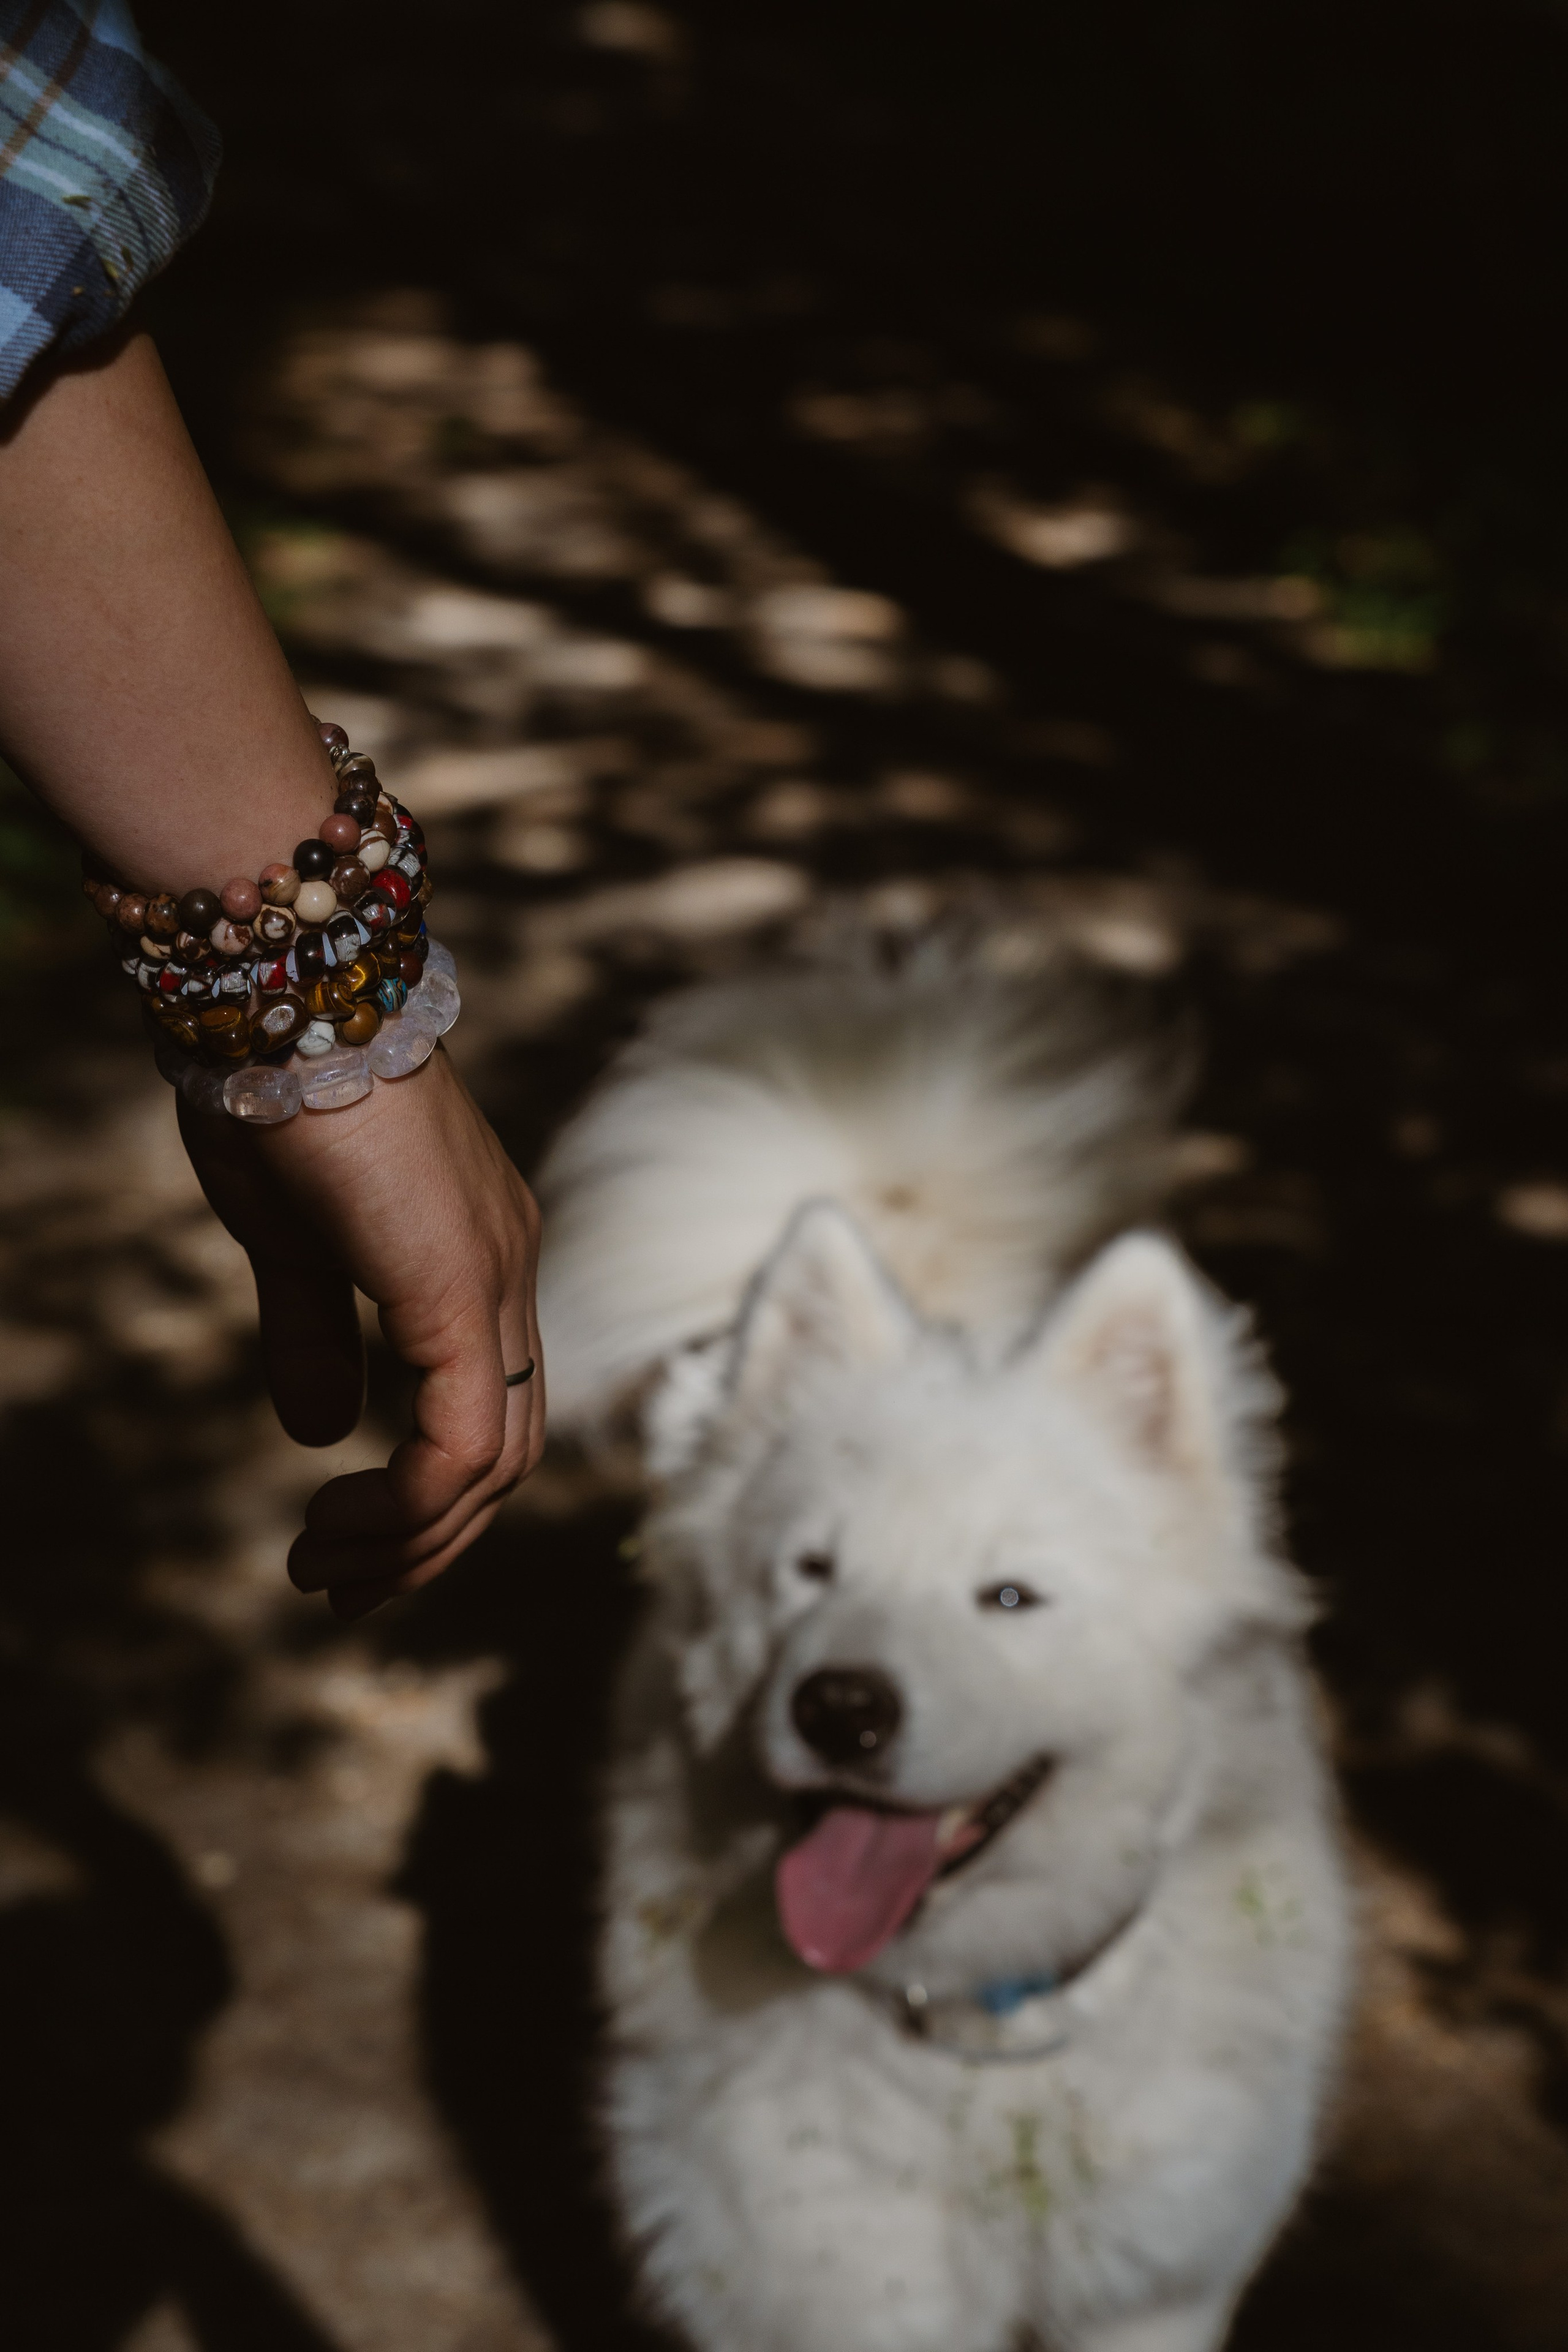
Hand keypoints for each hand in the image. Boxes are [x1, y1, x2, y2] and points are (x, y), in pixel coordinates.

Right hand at [178, 1049, 543, 1618]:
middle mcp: (509, 1269)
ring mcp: (494, 1276)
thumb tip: (320, 1433)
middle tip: (339, 1590)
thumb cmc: (275, 1096)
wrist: (280, 993)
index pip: (492, 1409)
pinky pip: (466, 1435)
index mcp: (478, 1257)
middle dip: (429, 1541)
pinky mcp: (457, 1284)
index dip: (433, 1497)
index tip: (348, 1545)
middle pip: (508, 1451)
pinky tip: (344, 1519)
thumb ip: (313, 1335)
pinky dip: (415, 1501)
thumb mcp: (287, 1242)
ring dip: (411, 1538)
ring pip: (496, 1460)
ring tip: (323, 1568)